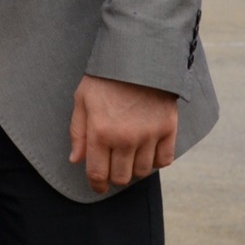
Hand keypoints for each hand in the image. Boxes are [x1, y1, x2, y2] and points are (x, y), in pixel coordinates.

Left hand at [68, 74, 178, 193]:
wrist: (138, 58)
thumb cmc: (105, 78)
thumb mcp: (82, 101)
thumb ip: (78, 133)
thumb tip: (76, 160)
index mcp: (100, 132)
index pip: (98, 173)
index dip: (97, 185)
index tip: (97, 186)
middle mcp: (125, 138)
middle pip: (122, 177)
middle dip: (114, 178)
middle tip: (112, 170)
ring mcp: (149, 135)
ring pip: (143, 171)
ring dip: (134, 169)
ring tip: (129, 158)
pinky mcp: (168, 129)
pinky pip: (164, 160)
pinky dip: (156, 161)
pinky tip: (147, 153)